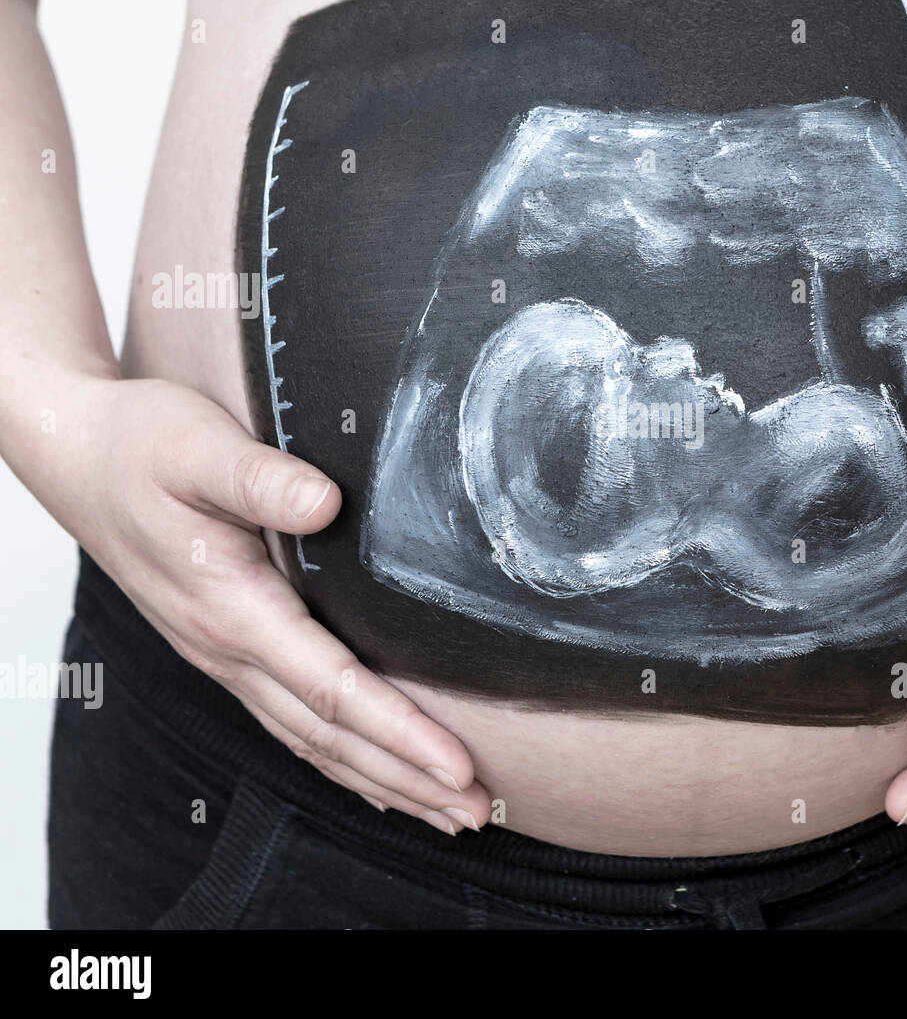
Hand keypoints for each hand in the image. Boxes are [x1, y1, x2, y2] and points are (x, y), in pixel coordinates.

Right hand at [35, 376, 488, 833]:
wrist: (81, 455)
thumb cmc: (141, 447)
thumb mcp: (197, 447)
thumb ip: (260, 478)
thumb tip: (326, 504)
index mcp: (230, 609)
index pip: (332, 689)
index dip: (399, 730)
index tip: (456, 763)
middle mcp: (228, 649)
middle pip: (330, 736)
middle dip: (406, 778)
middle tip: (473, 810)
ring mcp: (227, 656)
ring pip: (313, 741)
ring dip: (381, 780)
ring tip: (443, 810)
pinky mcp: (231, 648)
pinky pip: (293, 722)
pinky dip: (341, 759)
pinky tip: (374, 776)